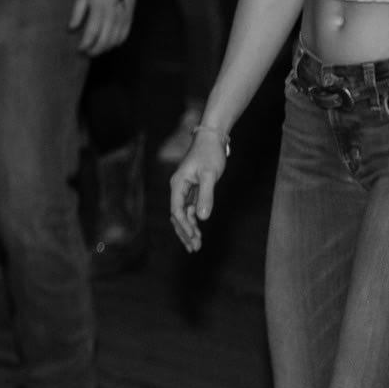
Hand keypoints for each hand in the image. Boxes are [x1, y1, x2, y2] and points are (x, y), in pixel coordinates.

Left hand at [70, 0, 137, 55]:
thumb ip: (77, 12)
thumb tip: (71, 29)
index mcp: (100, 8)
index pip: (92, 32)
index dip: (86, 43)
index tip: (79, 49)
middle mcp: (113, 15)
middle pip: (104, 39)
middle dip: (94, 50)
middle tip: (86, 53)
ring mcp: (123, 18)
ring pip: (114, 41)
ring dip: (104, 49)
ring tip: (95, 51)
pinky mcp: (130, 19)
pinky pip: (124, 36)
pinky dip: (115, 44)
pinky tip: (108, 45)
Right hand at [167, 127, 229, 251]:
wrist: (212, 138)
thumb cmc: (210, 153)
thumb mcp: (210, 175)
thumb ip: (206, 196)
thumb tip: (202, 218)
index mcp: (177, 184)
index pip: (176, 210)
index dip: (184, 226)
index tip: (193, 237)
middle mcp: (178, 188)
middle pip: (177, 216)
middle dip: (185, 233)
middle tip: (194, 249)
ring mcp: (185, 190)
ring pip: (183, 214)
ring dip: (189, 230)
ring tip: (196, 246)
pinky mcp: (193, 189)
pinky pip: (190, 209)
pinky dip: (194, 221)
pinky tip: (198, 231)